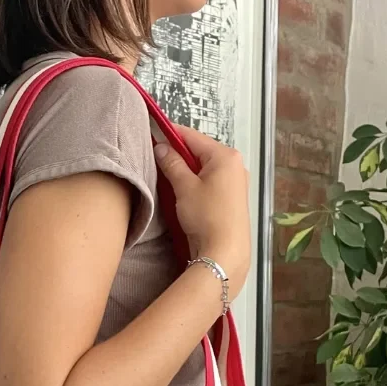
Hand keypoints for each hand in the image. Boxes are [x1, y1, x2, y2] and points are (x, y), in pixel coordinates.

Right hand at [154, 127, 251, 294]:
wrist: (225, 251)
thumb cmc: (207, 216)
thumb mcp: (184, 187)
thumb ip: (172, 163)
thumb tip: (161, 147)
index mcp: (225, 156)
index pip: (192, 136)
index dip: (170, 134)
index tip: (152, 133)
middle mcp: (234, 164)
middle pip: (199, 151)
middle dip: (177, 154)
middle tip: (154, 158)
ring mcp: (235, 181)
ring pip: (203, 168)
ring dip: (185, 170)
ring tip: (165, 176)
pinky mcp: (231, 197)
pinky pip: (209, 181)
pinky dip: (194, 182)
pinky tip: (180, 190)